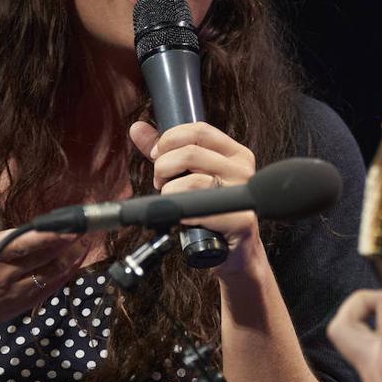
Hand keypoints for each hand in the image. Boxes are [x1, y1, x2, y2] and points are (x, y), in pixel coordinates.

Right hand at [0, 164, 85, 333]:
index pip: (24, 243)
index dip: (49, 236)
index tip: (68, 225)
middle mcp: (4, 273)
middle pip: (45, 256)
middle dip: (68, 241)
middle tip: (87, 224)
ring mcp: (16, 290)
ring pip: (53, 273)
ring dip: (72, 256)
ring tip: (88, 239)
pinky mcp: (23, 302)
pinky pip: (51, 287)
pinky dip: (66, 273)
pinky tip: (78, 259)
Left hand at [128, 121, 260, 272]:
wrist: (235, 253)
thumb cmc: (211, 214)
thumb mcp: (189, 175)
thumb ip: (166, 151)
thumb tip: (138, 128)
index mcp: (235, 154)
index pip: (199, 130)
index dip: (170, 139)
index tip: (158, 155)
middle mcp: (243, 169)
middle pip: (189, 153)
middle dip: (163, 168)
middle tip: (161, 183)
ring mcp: (242, 194)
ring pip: (190, 180)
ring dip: (169, 193)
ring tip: (171, 202)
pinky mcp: (240, 219)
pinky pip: (198, 207)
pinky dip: (181, 212)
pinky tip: (182, 217)